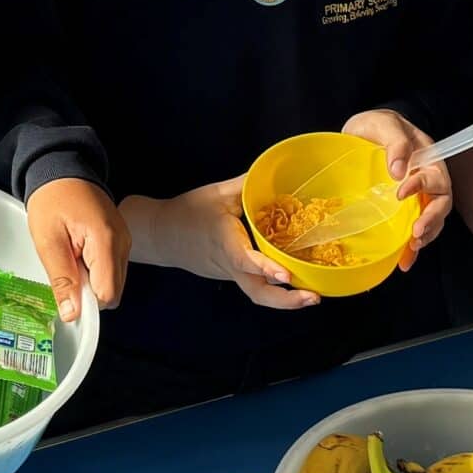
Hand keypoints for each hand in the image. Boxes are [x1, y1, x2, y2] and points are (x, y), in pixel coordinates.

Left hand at [25, 176, 126, 322]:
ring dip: (91, 281)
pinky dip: (95, 270)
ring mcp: (125, 240)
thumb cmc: (51, 200)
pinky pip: (112, 268)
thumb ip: (62, 279)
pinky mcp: (121, 239)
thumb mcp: (48, 241)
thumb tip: (72, 314)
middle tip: (66, 270)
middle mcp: (123, 242)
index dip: (87, 302)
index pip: (107, 293)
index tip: (66, 293)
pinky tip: (79, 254)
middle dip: (89, 292)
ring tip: (71, 258)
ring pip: (113, 282)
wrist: (62, 169)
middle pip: (113, 291)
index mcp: (106, 241)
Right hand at [122, 178, 315, 310]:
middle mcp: (229, 264)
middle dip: (286, 301)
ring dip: (285, 299)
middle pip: (257, 293)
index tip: (286, 275)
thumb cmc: (187, 212)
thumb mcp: (217, 192)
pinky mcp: (231, 276)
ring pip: (258, 293)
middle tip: (313, 297)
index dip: (266, 268)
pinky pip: (255, 284)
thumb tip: (273, 170)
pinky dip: (275, 286)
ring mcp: (230, 274)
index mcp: (225, 241)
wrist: (160, 235)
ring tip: (311, 295)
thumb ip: (246, 183)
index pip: (245, 260)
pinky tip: (294, 281)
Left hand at [341, 108, 451, 268]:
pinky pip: (414, 229)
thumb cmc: (378, 125)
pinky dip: (411, 247)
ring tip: (412, 248)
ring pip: (432, 219)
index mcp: (427, 157)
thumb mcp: (384, 124)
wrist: (366, 132)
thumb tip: (399, 169)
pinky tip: (404, 260)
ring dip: (425, 235)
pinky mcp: (404, 208)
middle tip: (416, 232)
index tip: (401, 192)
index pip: (435, 175)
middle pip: (441, 202)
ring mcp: (418, 195)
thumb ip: (395, 141)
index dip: (422, 185)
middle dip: (431, 219)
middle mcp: (427, 178)